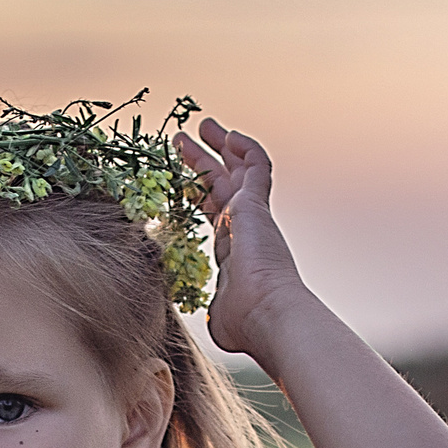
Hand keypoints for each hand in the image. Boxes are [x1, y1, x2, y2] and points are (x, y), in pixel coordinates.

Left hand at [174, 118, 307, 361]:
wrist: (266, 314)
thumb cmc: (243, 321)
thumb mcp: (217, 312)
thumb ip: (211, 304)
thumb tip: (212, 316)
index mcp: (231, 252)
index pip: (215, 214)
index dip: (197, 194)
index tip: (180, 179)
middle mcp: (243, 230)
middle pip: (221, 186)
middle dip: (202, 162)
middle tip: (184, 141)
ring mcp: (252, 216)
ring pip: (237, 171)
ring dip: (219, 147)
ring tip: (201, 125)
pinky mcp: (258, 205)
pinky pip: (257, 167)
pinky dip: (245, 148)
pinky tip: (229, 135)